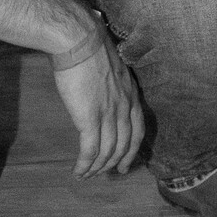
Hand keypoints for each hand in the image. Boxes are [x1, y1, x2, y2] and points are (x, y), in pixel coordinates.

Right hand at [49, 17, 145, 176]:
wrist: (79, 40)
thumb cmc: (91, 48)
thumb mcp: (111, 68)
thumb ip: (112, 85)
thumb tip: (103, 94)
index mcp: (131, 94)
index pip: (138, 130)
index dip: (132, 151)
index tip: (126, 164)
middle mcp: (124, 106)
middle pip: (124, 145)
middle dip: (115, 164)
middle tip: (107, 175)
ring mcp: (109, 113)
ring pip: (107, 151)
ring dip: (97, 168)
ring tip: (87, 175)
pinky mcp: (89, 118)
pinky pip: (90, 150)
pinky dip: (85, 165)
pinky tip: (78, 171)